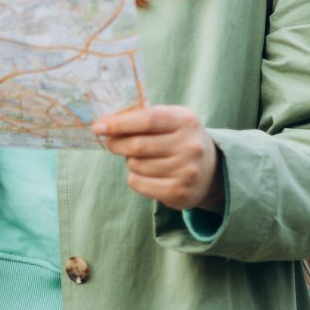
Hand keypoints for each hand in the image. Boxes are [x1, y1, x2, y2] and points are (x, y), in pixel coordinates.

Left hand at [93, 106, 223, 212]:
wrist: (211, 170)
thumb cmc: (179, 138)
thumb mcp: (170, 120)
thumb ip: (143, 117)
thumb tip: (106, 123)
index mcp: (186, 120)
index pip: (147, 120)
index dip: (119, 123)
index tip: (98, 126)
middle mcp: (189, 146)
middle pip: (138, 145)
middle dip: (117, 144)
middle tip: (110, 143)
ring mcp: (187, 171)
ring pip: (137, 165)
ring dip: (130, 161)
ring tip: (140, 159)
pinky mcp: (180, 192)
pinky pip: (139, 183)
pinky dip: (134, 178)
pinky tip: (145, 174)